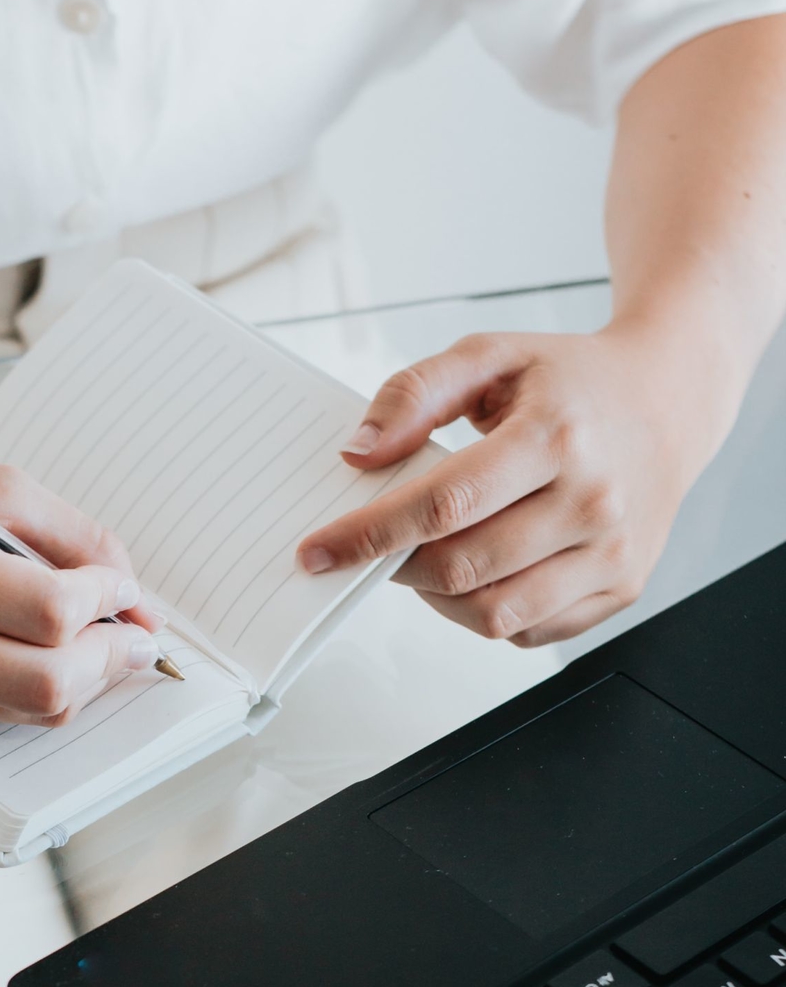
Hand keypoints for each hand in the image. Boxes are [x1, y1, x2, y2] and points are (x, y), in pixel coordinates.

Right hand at [0, 450, 163, 725]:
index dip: (106, 602)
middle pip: (46, 684)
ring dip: (82, 681)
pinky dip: (33, 690)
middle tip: (129, 631)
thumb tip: (132, 593)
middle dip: (109, 659)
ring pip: (29, 714)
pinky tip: (39, 654)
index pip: (47, 613)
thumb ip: (68, 535)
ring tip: (92, 642)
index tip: (120, 586)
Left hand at [294, 323, 737, 646]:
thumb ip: (414, 393)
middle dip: (396, 566)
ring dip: (437, 597)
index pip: (443, 504)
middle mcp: (593, 501)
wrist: (669, 399)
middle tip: (371, 549)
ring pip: (495, 613)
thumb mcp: (490, 355)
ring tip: (425, 557)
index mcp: (555, 437)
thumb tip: (358, 451)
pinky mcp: (622, 587)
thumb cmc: (570, 380)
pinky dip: (484, 613)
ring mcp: (614, 553)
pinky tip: (479, 570)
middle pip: (463, 568)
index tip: (317, 552)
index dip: (369, 534)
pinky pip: (529, 631)